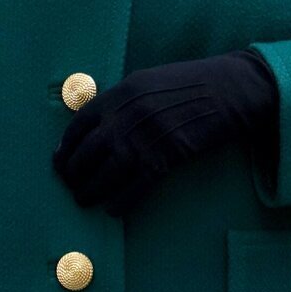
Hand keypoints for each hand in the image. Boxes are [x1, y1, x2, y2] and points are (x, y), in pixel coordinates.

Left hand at [53, 50, 277, 214]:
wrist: (230, 89)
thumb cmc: (194, 83)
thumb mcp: (150, 81)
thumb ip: (124, 101)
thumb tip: (103, 124)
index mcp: (120, 92)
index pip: (79, 123)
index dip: (65, 146)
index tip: (60, 160)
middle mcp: (126, 115)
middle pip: (87, 152)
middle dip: (74, 174)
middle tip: (71, 187)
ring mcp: (144, 138)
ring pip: (105, 174)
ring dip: (91, 192)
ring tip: (85, 201)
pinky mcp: (165, 158)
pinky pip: (133, 188)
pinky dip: (120, 202)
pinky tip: (113, 210)